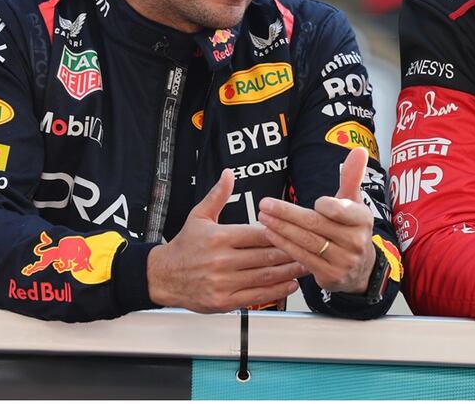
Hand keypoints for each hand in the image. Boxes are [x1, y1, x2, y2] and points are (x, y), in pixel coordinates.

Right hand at [146, 168, 306, 312]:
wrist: (163, 277)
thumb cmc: (184, 246)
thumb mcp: (198, 216)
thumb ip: (217, 196)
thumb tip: (228, 173)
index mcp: (219, 238)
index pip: (258, 234)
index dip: (280, 232)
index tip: (296, 229)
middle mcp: (222, 261)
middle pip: (265, 255)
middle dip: (291, 252)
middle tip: (310, 247)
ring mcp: (223, 283)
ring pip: (264, 276)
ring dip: (289, 271)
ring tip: (307, 265)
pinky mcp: (224, 301)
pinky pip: (256, 297)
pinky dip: (276, 292)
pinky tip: (290, 285)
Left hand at [258, 147, 376, 294]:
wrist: (361, 269)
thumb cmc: (351, 229)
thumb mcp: (354, 203)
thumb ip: (352, 177)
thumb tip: (358, 150)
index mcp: (362, 220)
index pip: (340, 210)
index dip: (324, 206)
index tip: (312, 201)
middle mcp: (356, 242)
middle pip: (316, 224)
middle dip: (287, 213)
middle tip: (265, 204)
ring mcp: (343, 261)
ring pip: (306, 241)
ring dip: (281, 229)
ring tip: (263, 217)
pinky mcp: (329, 276)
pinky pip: (302, 258)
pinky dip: (284, 245)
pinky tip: (271, 235)